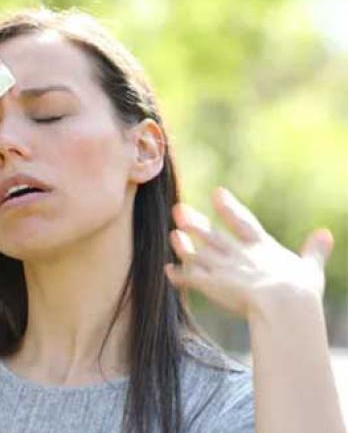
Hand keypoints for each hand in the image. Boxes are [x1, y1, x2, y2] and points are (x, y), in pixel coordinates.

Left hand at [164, 187, 334, 317]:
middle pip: (212, 234)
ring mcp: (222, 268)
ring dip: (184, 244)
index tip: (217, 193)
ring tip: (172, 235)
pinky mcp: (211, 285)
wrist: (281, 303)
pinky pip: (191, 278)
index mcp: (260, 246)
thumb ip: (315, 250)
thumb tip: (327, 234)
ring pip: (197, 252)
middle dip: (195, 222)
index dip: (229, 207)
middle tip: (178, 209)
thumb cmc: (300, 290)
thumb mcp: (311, 267)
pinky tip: (168, 270)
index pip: (242, 221)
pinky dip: (179, 274)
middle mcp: (237, 253)